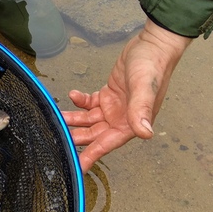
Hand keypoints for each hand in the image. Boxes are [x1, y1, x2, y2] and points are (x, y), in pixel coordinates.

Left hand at [61, 18, 191, 172]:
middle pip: (94, 134)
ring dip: (74, 120)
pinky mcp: (107, 95)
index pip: (108, 143)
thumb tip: (145, 134)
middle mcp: (122, 118)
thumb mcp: (144, 88)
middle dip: (77, 136)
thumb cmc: (153, 65)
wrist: (153, 44)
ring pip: (89, 120)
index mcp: (132, 122)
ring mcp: (113, 107)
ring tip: (58, 117)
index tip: (79, 167)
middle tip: (58, 137)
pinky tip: (73, 95)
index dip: (93, 155)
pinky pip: (90, 104)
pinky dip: (80, 101)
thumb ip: (141, 111)